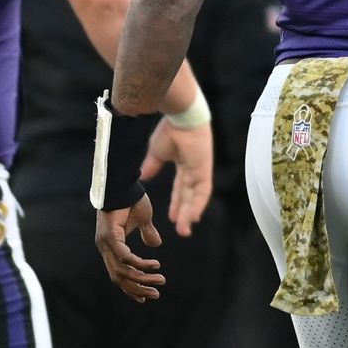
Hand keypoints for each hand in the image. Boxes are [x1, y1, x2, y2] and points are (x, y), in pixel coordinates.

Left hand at [95, 194, 165, 302]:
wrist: (124, 184)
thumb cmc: (131, 199)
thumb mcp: (143, 220)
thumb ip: (147, 233)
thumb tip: (156, 245)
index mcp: (111, 246)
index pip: (119, 274)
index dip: (131, 288)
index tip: (146, 298)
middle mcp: (105, 248)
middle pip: (119, 278)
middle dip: (137, 289)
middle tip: (155, 294)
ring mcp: (105, 244)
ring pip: (122, 271)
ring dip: (142, 279)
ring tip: (160, 280)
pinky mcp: (110, 237)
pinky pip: (124, 257)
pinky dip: (139, 264)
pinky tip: (154, 265)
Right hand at [141, 119, 212, 236]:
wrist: (179, 117)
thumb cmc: (169, 130)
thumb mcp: (157, 152)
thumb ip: (153, 166)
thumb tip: (144, 178)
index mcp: (183, 164)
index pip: (181, 188)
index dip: (176, 203)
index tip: (171, 217)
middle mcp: (193, 169)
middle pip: (189, 196)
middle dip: (184, 213)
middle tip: (182, 230)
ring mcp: (200, 170)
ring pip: (196, 197)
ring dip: (190, 213)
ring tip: (184, 230)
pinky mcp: (204, 169)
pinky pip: (202, 191)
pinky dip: (197, 205)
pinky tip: (192, 217)